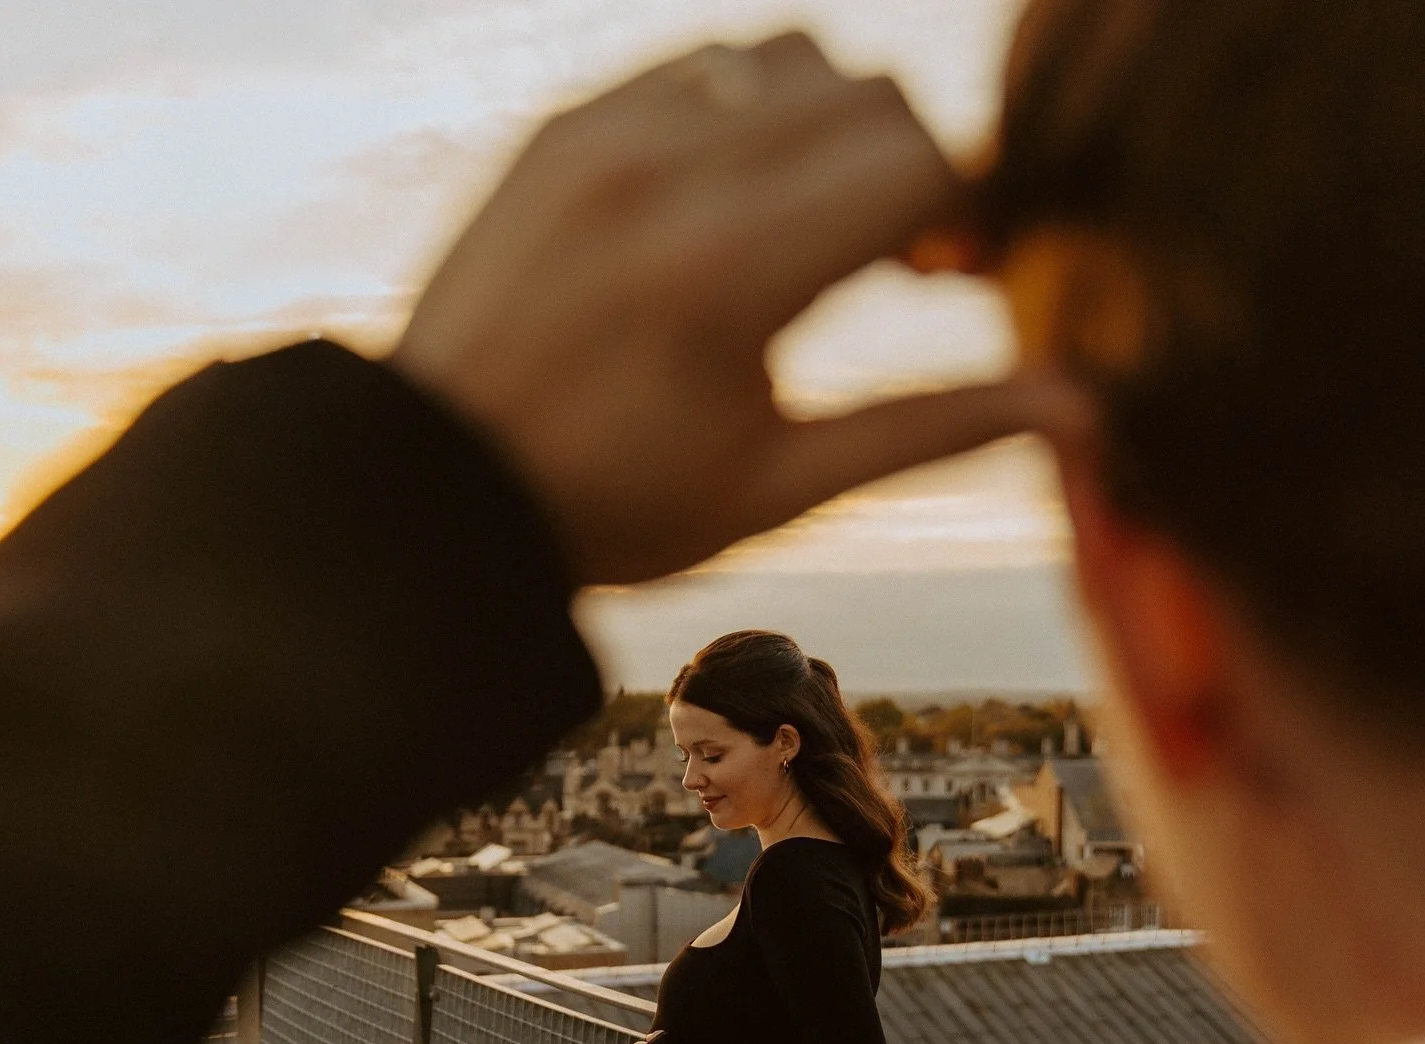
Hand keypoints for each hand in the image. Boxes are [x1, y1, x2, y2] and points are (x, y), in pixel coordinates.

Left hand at [392, 33, 1088, 584]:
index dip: (970, 212)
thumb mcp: (783, 487)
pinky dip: (749, 112)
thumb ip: (933, 429)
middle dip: (912, 169)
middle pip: (870, 96)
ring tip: (814, 226)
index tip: (959, 275)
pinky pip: (700, 63)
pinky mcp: (565, 124)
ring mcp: (608, 134)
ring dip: (835, 126)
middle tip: (900, 263)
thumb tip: (1080, 409)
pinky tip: (735, 200)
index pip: (919, 164)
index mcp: (735, 273)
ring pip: (790, 57)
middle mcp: (674, 172)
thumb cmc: (618, 509)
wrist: (441, 488)